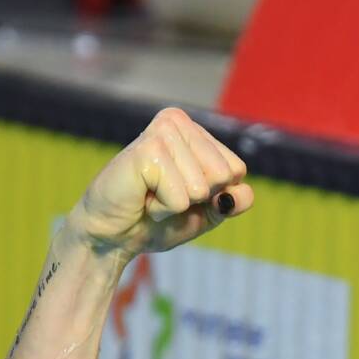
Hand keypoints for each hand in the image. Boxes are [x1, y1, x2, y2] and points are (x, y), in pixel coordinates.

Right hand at [64, 107, 253, 258]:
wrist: (113, 236)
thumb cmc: (157, 221)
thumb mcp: (207, 213)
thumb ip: (233, 201)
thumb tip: (245, 192)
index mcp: (194, 131)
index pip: (236, 169)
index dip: (215, 194)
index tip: (182, 193)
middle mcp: (177, 122)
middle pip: (225, 175)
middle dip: (198, 198)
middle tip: (164, 194)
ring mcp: (161, 133)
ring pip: (204, 186)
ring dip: (178, 204)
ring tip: (150, 195)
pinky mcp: (147, 151)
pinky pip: (182, 197)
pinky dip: (165, 209)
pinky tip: (142, 198)